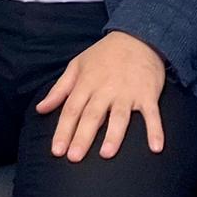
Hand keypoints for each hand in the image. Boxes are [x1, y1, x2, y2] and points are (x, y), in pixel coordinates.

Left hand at [36, 31, 166, 162]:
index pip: (71, 110)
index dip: (63, 130)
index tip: (56, 151)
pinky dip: (155, 130)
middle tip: (74, 158)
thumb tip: (41, 109)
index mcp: (86, 83)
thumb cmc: (103, 55)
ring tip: (106, 154)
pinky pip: (152, 115)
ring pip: (119, 117)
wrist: (136, 38)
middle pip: (91, 116)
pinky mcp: (148, 95)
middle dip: (82, 137)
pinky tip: (156, 148)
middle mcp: (105, 90)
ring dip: (113, 135)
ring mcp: (127, 93)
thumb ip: (59, 89)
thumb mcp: (76, 66)